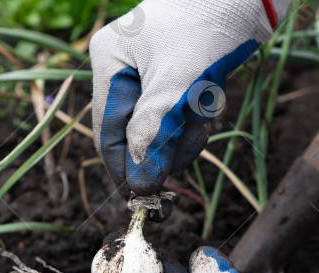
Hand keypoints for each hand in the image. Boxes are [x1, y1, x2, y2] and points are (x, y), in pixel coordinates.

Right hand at [89, 0, 288, 198]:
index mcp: (108, 63)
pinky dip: (196, 115)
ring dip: (186, 129)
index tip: (148, 198)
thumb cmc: (206, 28)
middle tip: (194, 133)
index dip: (127, 170)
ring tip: (205, 106)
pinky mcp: (176, 77)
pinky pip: (179, 116)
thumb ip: (154, 137)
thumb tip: (140, 186)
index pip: (107, 135)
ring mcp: (150, 73)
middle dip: (168, 142)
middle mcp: (123, 69)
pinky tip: (211, 95)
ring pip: (161, 130)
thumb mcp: (176, 87)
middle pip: (136, 136)